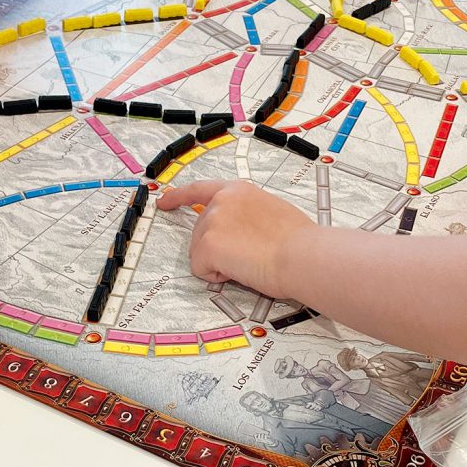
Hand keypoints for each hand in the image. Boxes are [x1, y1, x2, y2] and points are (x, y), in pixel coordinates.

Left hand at [157, 181, 312, 297]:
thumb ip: (247, 214)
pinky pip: (201, 269)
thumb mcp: (271, 211)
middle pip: (199, 231)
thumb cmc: (297, 241)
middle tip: (248, 254)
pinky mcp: (207, 245)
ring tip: (250, 260)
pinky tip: (240, 270)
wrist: (302, 255)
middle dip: (215, 248)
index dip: (178, 197)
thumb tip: (242, 229)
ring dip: (219, 262)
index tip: (164, 201)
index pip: (200, 190)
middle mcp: (221, 201)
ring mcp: (212, 222)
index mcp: (239, 190)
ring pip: (199, 252)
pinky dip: (217, 276)